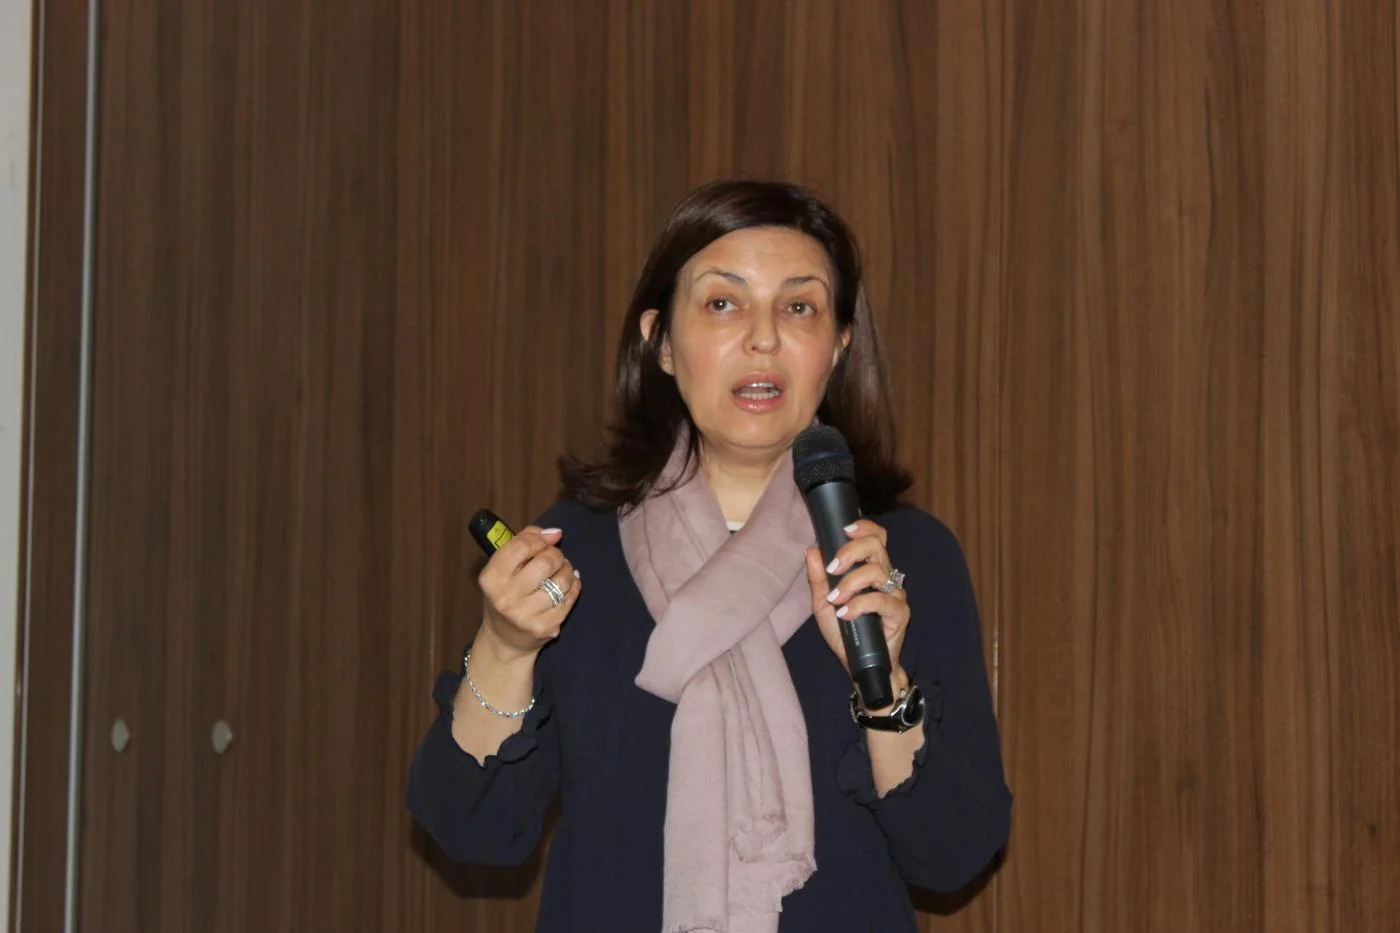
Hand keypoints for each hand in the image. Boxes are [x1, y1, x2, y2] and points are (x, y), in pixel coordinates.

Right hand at [477, 525, 580, 659]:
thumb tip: (554, 533)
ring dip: (567, 570)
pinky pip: (570, 598)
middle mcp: (506, 598)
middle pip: (545, 563)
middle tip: (555, 558)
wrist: (504, 640)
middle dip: (556, 555)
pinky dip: (574, 587)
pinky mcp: (545, 627)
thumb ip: (522, 542)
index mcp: (491, 578)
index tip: (546, 540)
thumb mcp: (501, 568)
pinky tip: (566, 587)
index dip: (538, 539)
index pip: (521, 546)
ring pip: (562, 581)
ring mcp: (526, 615)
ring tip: (562, 571)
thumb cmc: (505, 595)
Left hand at [804, 519, 909, 706]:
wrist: (858, 665)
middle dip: (851, 552)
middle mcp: (885, 577)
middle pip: (877, 546)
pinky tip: (846, 614)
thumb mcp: (823, 605)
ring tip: (836, 598)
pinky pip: (881, 600)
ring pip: (877, 571)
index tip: (845, 529)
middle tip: (834, 567)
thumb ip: (818, 579)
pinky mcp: (900, 613)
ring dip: (851, 582)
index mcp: (869, 569)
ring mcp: (895, 594)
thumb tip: (811, 551)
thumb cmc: (844, 632)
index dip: (864, 527)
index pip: (875, 537)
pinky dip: (860, 605)